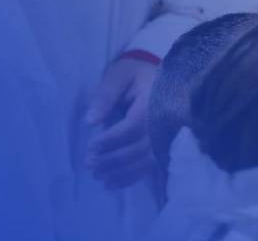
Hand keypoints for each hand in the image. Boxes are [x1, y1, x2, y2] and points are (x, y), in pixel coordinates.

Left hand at [85, 54, 158, 189]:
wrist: (165, 74)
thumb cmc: (137, 73)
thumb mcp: (119, 75)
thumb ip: (105, 95)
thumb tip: (90, 122)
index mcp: (152, 103)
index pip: (131, 127)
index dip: (111, 140)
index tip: (91, 147)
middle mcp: (163, 124)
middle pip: (137, 149)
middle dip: (112, 160)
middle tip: (90, 165)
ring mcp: (167, 137)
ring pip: (143, 161)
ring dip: (120, 172)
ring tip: (99, 177)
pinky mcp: (165, 146)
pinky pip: (150, 166)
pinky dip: (131, 177)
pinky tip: (113, 184)